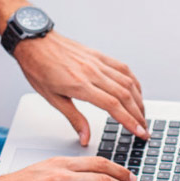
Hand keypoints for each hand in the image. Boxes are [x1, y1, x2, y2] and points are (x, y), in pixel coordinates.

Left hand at [13, 31, 145, 143]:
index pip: (113, 106)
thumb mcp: (52, 99)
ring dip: (139, 100)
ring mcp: (97, 62)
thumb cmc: (39, 68)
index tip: (139, 132)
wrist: (35, 42)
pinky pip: (122, 68)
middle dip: (138, 115)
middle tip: (144, 129)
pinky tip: (136, 91)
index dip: (129, 121)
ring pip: (127, 82)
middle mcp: (92, 72)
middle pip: (125, 96)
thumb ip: (74, 119)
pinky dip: (133, 81)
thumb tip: (85, 138)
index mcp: (80, 85)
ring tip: (142, 115)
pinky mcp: (99, 55)